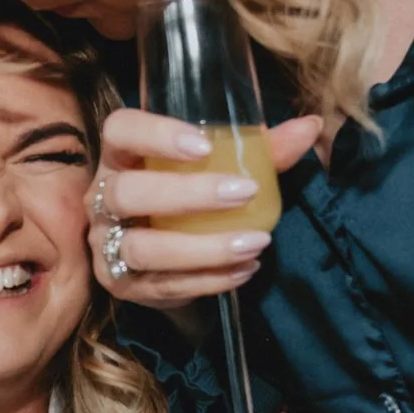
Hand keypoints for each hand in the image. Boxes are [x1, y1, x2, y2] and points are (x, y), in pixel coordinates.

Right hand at [87, 108, 321, 307]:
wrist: (161, 258)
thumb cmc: (189, 197)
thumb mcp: (220, 168)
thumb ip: (261, 149)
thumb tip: (310, 126)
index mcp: (121, 155)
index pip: (120, 130)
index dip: (155, 134)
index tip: (203, 144)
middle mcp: (103, 198)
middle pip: (128, 193)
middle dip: (187, 194)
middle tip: (245, 192)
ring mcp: (107, 245)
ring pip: (142, 248)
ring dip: (203, 248)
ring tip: (255, 243)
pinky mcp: (122, 285)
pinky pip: (163, 286)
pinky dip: (208, 280)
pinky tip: (245, 270)